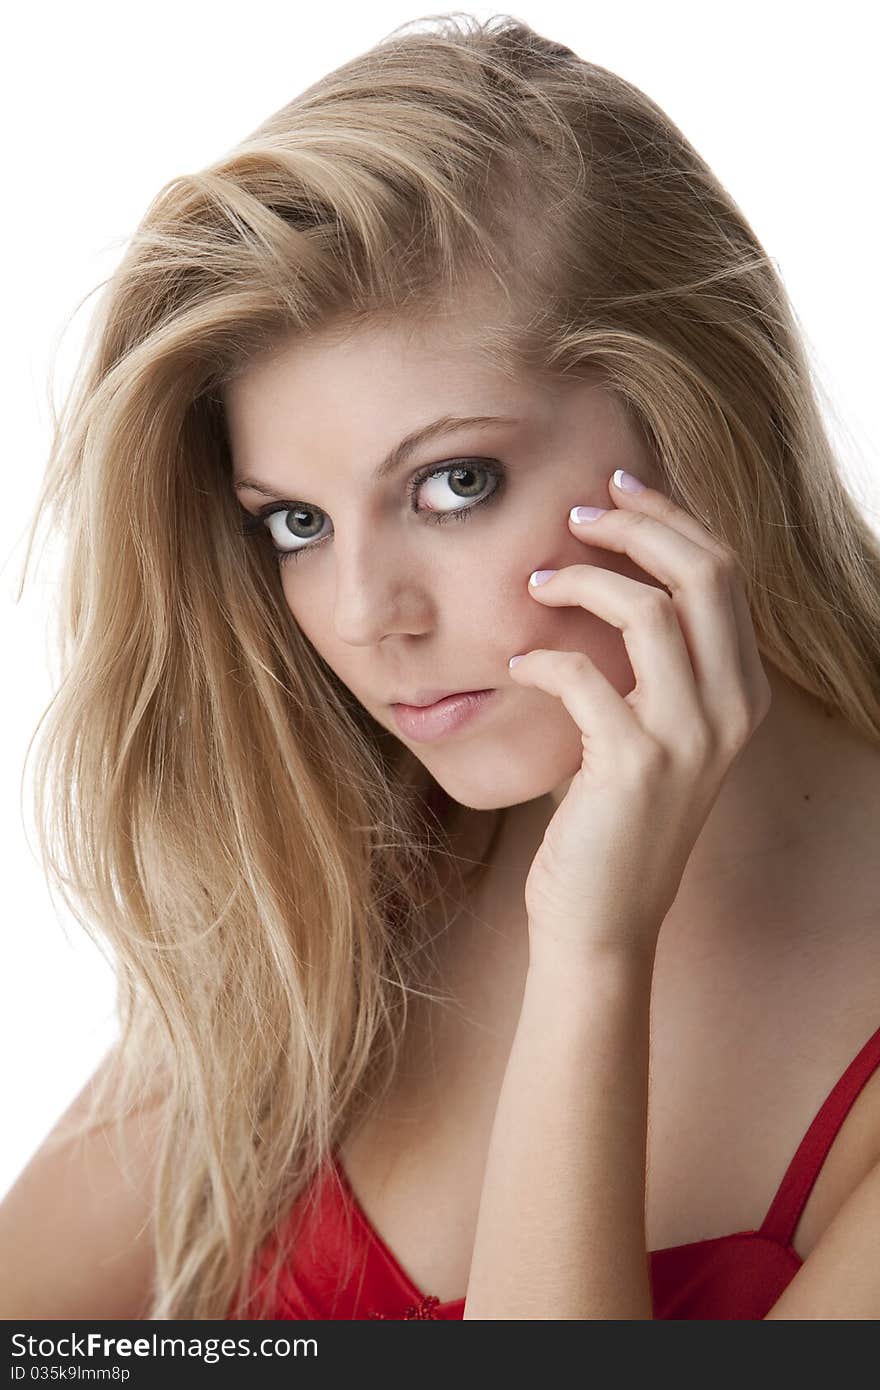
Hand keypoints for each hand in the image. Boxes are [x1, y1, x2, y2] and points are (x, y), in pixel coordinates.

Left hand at [508, 469, 771, 969]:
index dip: (671, 518)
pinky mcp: (634, 764)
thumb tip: (610, 572)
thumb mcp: (653, 728)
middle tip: (576, 513)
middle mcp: (733, 708)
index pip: (725, 572)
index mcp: (743, 690)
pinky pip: (584, 674)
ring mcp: (690, 737)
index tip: (616, 488)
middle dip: (637, 525)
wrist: (602, 915)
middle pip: (706, 573)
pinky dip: (542, 657)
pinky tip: (519, 664)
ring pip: (650, 610)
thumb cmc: (615, 815)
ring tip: (535, 583)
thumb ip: (655, 662)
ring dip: (581, 582)